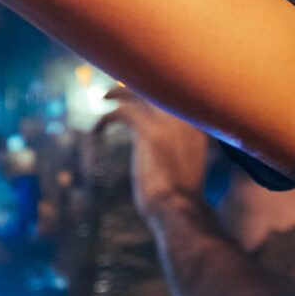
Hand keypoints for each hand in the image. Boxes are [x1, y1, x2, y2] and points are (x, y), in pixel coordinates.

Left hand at [107, 87, 211, 217]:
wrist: (179, 209)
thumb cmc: (180, 199)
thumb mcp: (187, 167)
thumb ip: (178, 150)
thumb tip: (164, 152)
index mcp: (197, 126)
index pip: (174, 97)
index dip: (155, 94)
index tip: (141, 95)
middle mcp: (185, 118)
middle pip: (158, 88)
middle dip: (138, 86)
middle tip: (120, 90)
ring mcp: (168, 122)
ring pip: (139, 93)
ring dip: (119, 93)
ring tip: (104, 98)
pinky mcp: (148, 131)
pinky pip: (122, 112)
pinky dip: (106, 118)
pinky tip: (97, 130)